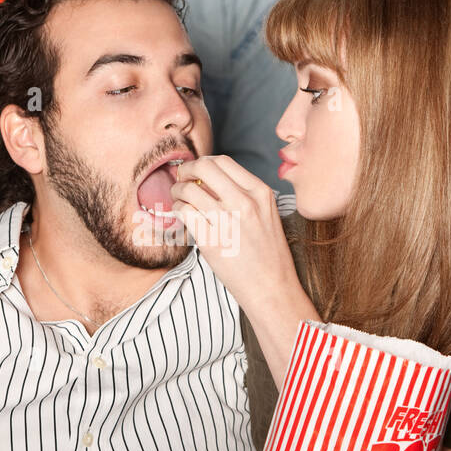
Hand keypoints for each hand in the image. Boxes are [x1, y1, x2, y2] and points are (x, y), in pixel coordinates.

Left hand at [169, 155, 300, 310]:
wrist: (273, 288)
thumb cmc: (269, 255)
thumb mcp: (266, 215)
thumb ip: (244, 195)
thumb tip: (209, 181)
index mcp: (260, 193)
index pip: (223, 161)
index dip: (203, 162)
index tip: (196, 171)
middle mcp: (244, 202)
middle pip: (203, 167)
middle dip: (186, 169)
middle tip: (181, 178)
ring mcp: (227, 221)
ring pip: (188, 189)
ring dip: (177, 190)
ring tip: (178, 199)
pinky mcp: (211, 241)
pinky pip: (184, 212)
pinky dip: (177, 209)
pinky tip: (181, 215)